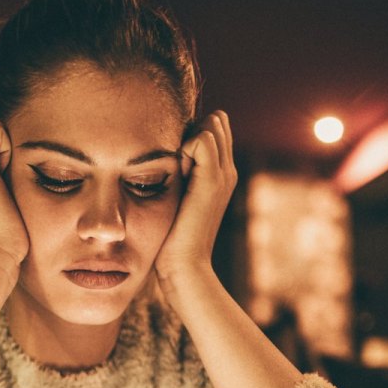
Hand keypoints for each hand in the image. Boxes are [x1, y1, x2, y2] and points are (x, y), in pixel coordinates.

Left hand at [155, 111, 238, 281]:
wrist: (183, 265)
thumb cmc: (170, 238)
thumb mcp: (174, 198)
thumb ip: (175, 174)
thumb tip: (160, 151)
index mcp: (220, 175)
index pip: (212, 128)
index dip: (190, 134)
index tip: (173, 163)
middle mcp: (227, 171)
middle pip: (215, 122)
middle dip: (190, 132)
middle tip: (173, 164)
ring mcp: (223, 174)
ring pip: (211, 125)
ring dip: (186, 140)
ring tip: (174, 171)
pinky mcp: (212, 180)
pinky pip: (202, 138)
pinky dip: (183, 147)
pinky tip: (174, 173)